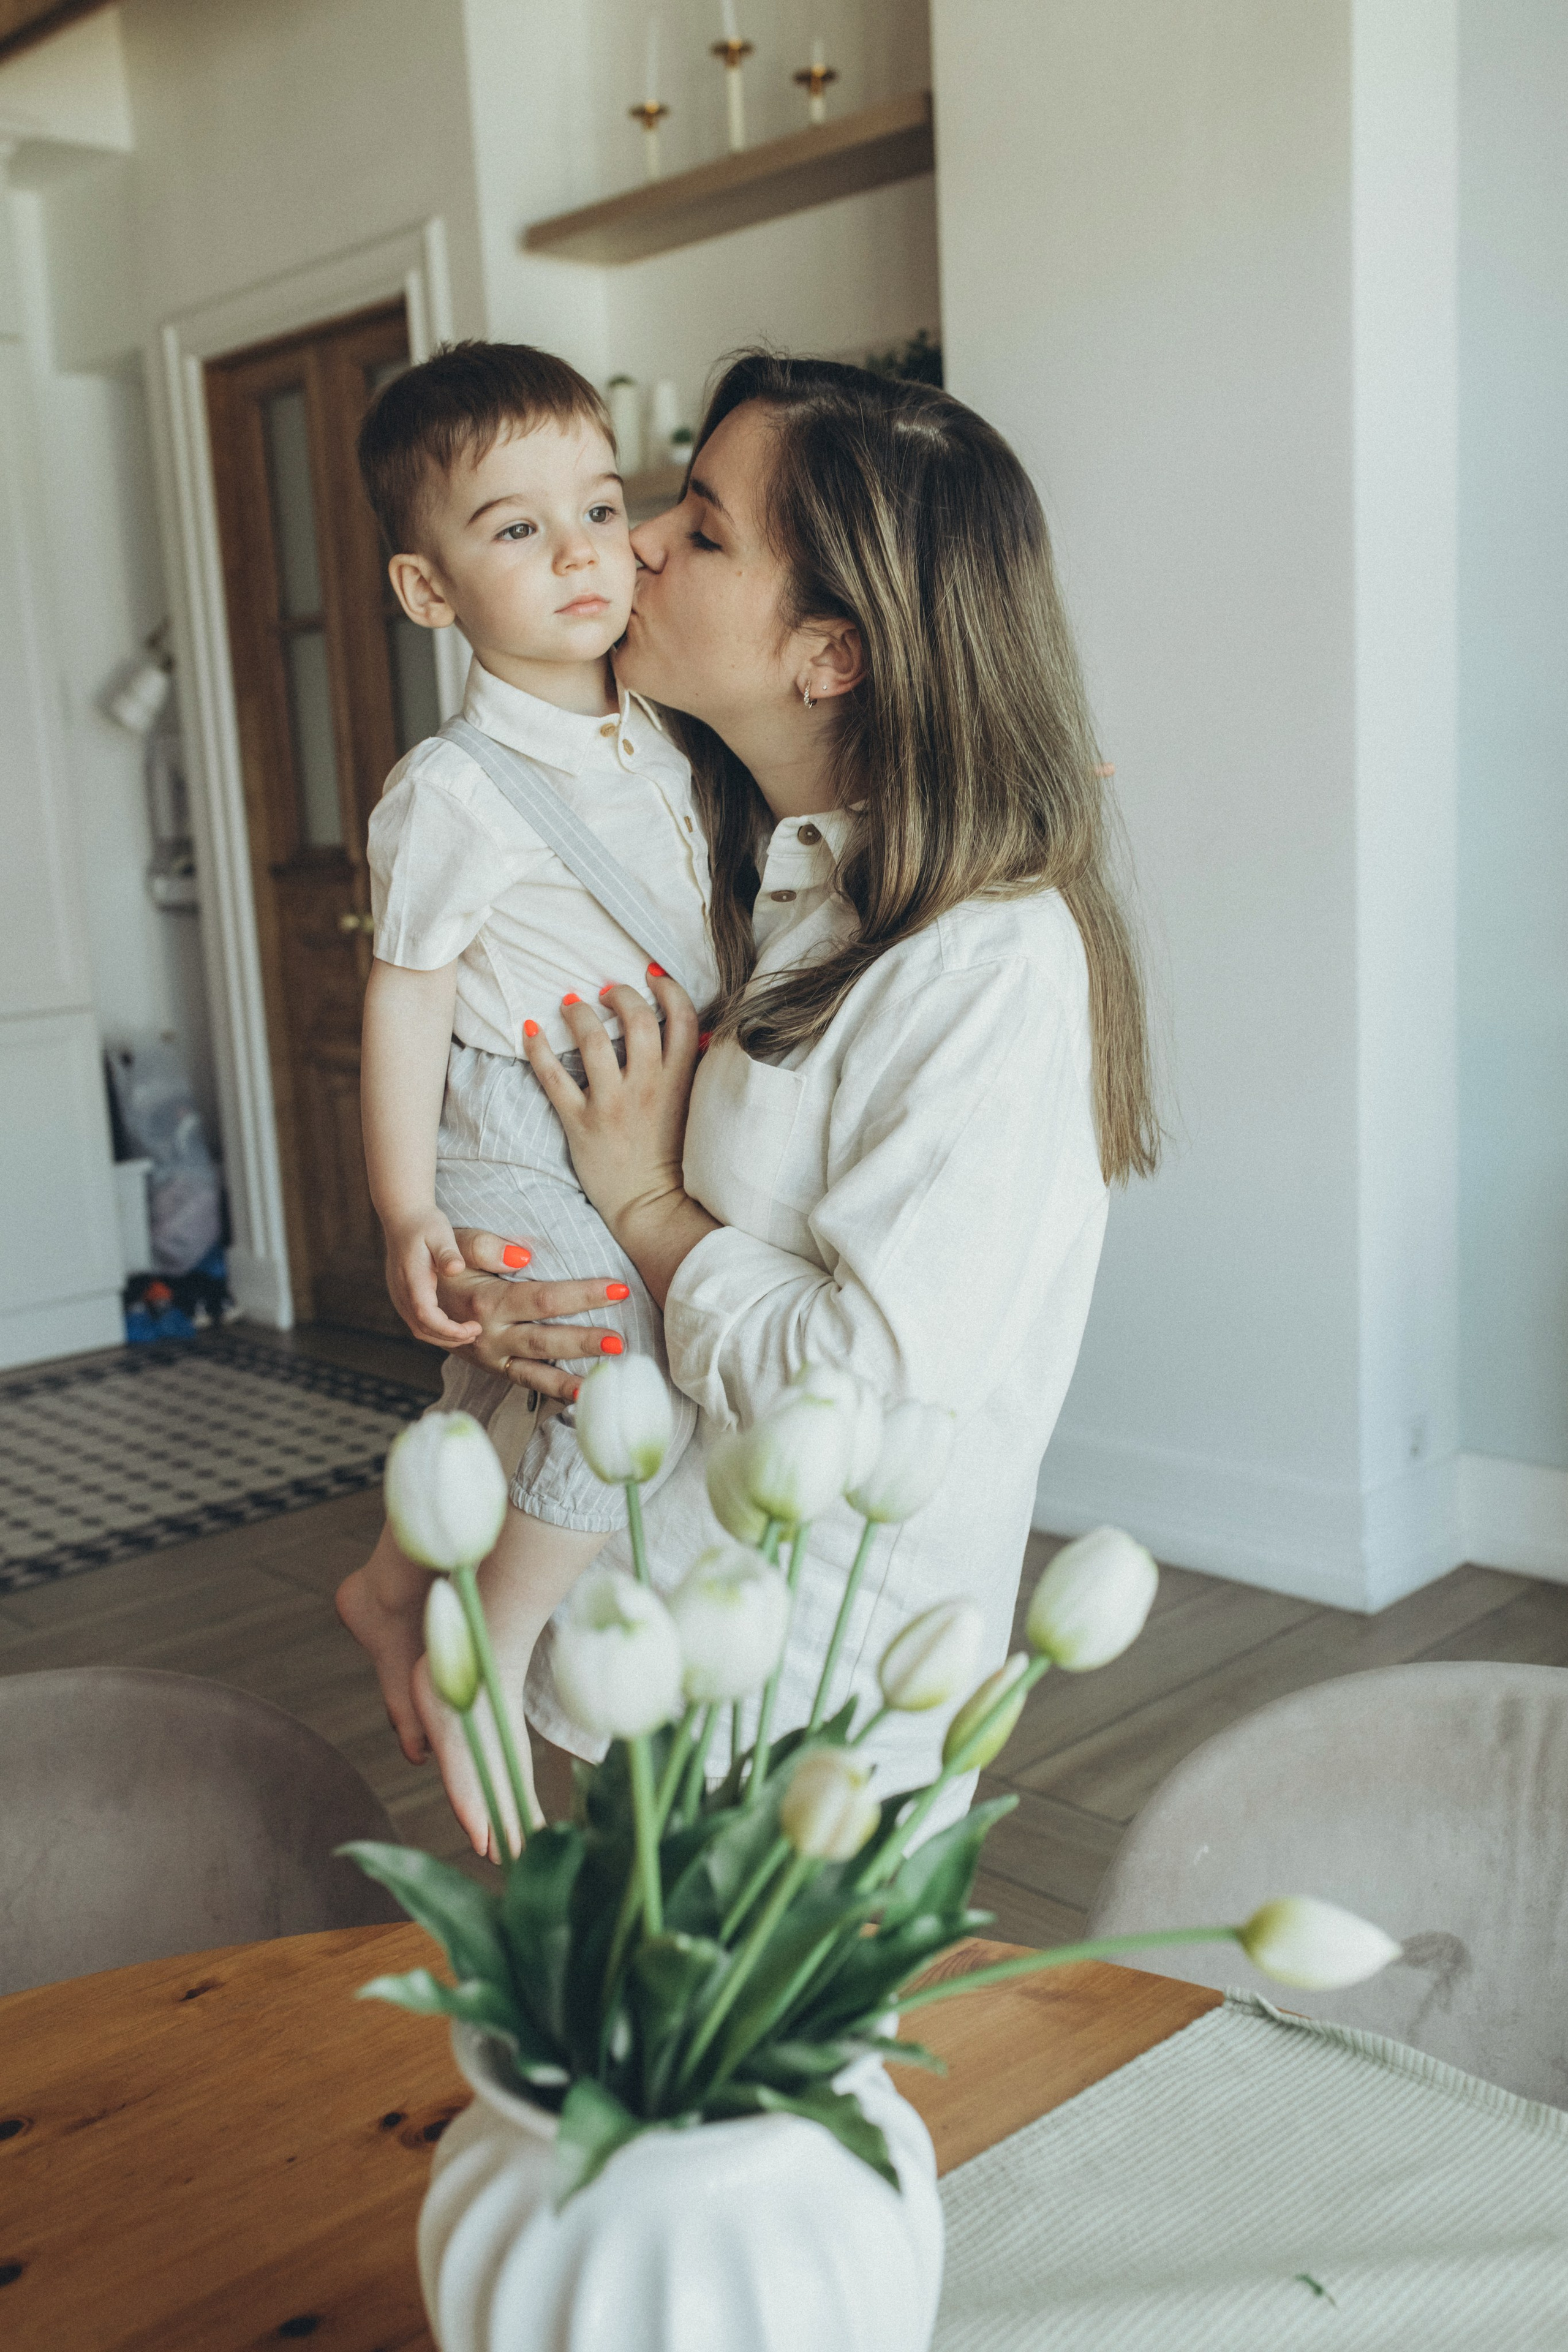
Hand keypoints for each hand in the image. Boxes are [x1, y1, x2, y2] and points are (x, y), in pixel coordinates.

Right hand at [382, 1207, 483, 1347]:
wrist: (403, 1216)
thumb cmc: (425, 1224)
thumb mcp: (440, 1233)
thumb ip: (448, 1253)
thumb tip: (456, 1268)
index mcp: (412, 1279)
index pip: (427, 1316)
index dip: (450, 1330)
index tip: (474, 1328)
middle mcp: (401, 1291)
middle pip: (422, 1329)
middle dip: (449, 1337)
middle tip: (476, 1332)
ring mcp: (399, 1294)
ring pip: (417, 1328)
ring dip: (442, 1335)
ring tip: (469, 1332)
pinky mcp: (402, 1294)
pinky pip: (416, 1320)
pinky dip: (435, 1328)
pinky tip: (454, 1324)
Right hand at [439, 1228, 632, 1402]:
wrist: (417, 1294)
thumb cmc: (445, 1262)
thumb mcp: (458, 1243)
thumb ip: (487, 1245)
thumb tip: (526, 1252)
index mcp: (485, 1301)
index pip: (543, 1299)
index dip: (582, 1295)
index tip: (617, 1289)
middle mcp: (488, 1334)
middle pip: (545, 1339)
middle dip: (584, 1341)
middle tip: (620, 1340)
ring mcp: (490, 1356)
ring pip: (537, 1369)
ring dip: (573, 1374)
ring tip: (609, 1372)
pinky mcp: (493, 1368)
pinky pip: (525, 1382)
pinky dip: (553, 1391)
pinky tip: (581, 1395)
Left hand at [522, 969, 717, 1302]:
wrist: (651, 1206)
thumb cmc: (669, 1155)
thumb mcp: (690, 1107)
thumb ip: (686, 1070)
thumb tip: (684, 1032)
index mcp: (680, 1080)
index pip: (683, 1017)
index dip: (667, 988)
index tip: (649, 975)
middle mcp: (648, 1086)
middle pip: (638, 1018)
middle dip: (619, 994)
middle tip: (605, 991)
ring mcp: (614, 1104)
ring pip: (593, 1040)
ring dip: (578, 1012)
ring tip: (569, 1004)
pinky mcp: (581, 1122)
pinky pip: (553, 1076)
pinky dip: (537, 1048)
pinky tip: (530, 1030)